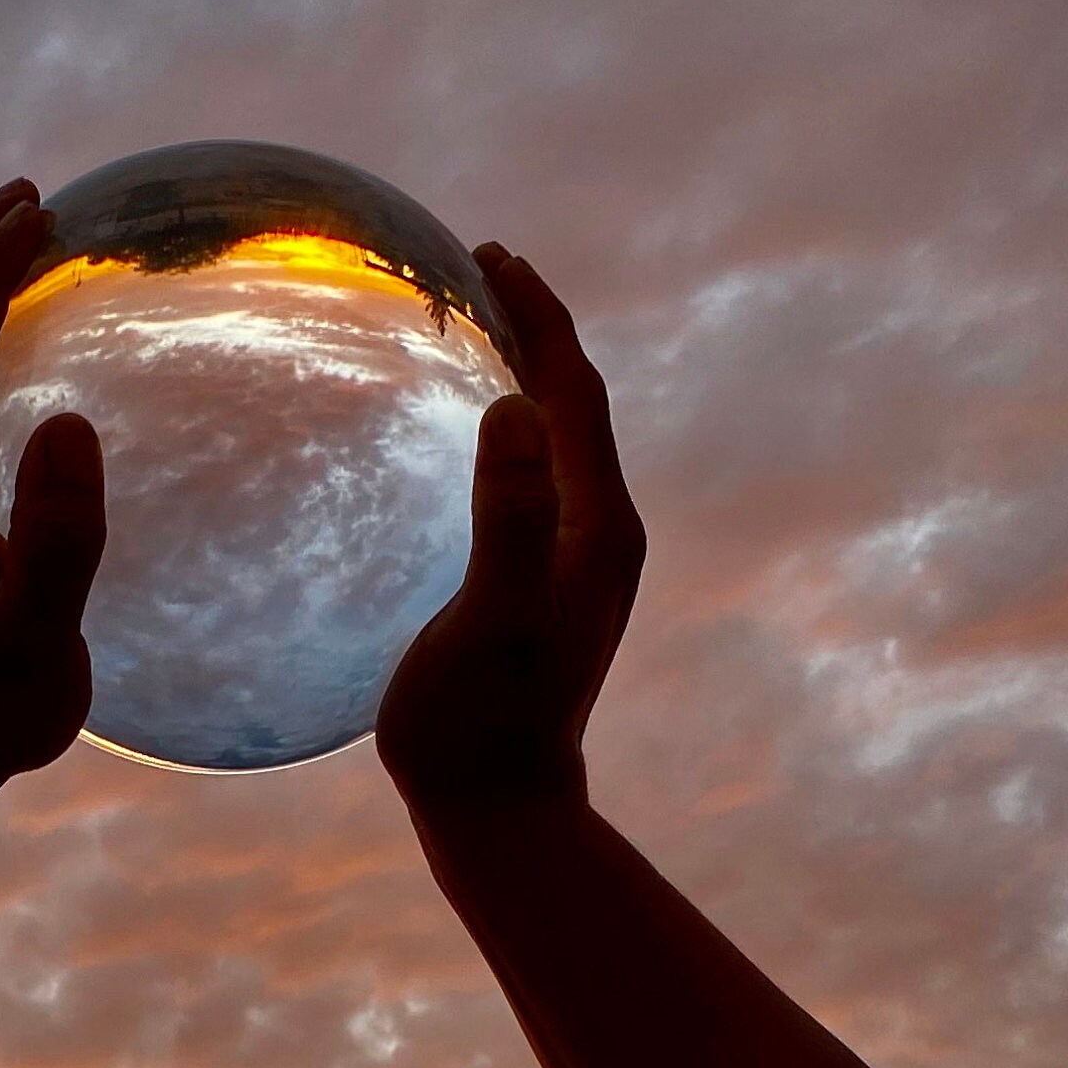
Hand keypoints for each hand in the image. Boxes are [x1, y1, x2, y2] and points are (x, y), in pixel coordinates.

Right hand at [377, 247, 643, 822]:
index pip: (575, 392)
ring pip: (558, 440)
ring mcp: (579, 564)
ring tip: (478, 326)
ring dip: (525, 375)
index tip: (491, 254)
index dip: (538, 317)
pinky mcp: (548, 588)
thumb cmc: (481, 724)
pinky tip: (465, 434)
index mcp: (598, 526)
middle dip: (536, 329)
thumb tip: (513, 410)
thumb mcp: (490, 619)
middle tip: (482, 266)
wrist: (501, 813)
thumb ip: (508, 519)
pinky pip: (535, 478)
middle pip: (576, 404)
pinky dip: (507, 430)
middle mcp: (603, 536)